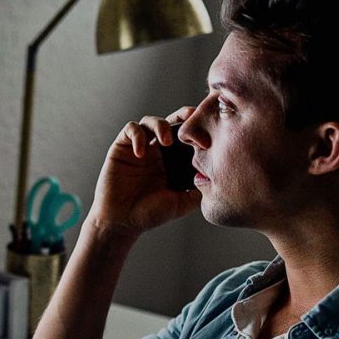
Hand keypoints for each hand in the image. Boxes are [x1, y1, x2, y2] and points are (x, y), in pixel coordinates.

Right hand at [89, 108, 201, 237]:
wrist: (121, 222)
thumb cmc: (149, 214)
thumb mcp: (182, 203)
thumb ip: (198, 190)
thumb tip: (217, 176)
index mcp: (172, 161)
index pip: (186, 137)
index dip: (197, 130)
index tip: (207, 137)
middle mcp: (156, 151)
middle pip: (171, 121)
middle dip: (182, 116)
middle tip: (192, 119)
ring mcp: (138, 148)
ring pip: (150, 121)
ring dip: (160, 126)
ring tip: (166, 142)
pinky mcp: (121, 148)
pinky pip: (130, 130)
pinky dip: (137, 136)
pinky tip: (141, 153)